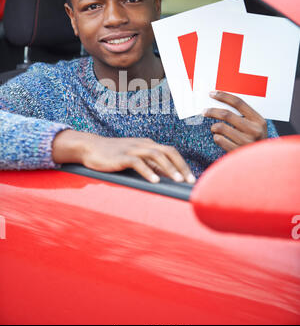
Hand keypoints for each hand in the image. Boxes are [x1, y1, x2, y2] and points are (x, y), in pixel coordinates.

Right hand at [53, 130, 195, 183]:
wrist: (90, 147)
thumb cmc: (113, 155)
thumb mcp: (134, 158)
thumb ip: (148, 164)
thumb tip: (165, 176)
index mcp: (148, 144)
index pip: (171, 152)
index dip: (182, 164)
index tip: (191, 178)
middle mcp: (143, 144)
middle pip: (168, 151)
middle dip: (181, 166)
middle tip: (190, 180)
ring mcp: (133, 148)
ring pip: (156, 155)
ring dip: (168, 168)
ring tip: (177, 180)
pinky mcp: (122, 156)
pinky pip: (138, 162)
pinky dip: (148, 171)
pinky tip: (155, 181)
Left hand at [203, 91, 267, 151]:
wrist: (261, 164)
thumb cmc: (254, 142)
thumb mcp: (256, 127)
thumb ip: (244, 116)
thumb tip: (221, 101)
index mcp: (259, 120)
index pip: (238, 103)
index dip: (223, 96)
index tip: (212, 93)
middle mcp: (254, 130)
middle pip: (227, 114)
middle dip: (212, 111)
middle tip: (204, 111)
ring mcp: (246, 142)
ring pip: (220, 127)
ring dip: (214, 127)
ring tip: (215, 129)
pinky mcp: (237, 152)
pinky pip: (219, 140)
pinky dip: (216, 137)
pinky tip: (219, 138)